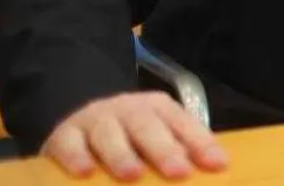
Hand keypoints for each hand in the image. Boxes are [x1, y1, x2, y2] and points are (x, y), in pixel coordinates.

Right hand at [42, 91, 228, 180]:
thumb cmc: (130, 139)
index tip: (218, 165)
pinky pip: (69, 143)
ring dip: (121, 154)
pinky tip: (84, 172)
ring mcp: (95, 119)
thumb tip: (214, 171)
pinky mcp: (64, 134)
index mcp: (157, 108)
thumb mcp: (156, 140)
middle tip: (179, 172)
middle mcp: (127, 109)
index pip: (183, 123)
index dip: (200, 143)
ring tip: (132, 175)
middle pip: (147, 125)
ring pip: (108, 133)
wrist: (81, 121)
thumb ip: (180, 153)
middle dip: (164, 149)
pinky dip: (76, 156)